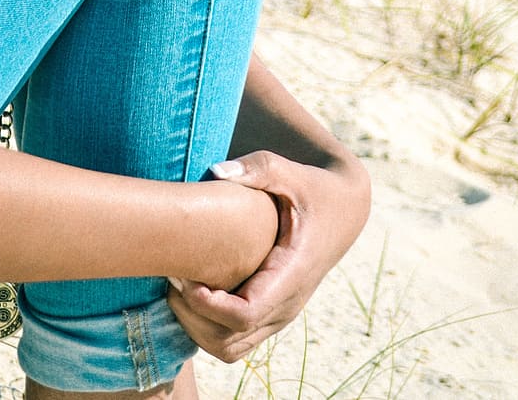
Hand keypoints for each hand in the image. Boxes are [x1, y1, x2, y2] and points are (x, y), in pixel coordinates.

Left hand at [166, 149, 370, 363]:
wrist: (344, 210)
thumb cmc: (313, 188)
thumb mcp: (289, 172)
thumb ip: (257, 169)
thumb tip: (215, 171)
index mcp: (291, 274)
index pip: (243, 314)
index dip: (206, 304)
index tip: (183, 275)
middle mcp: (286, 305)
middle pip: (228, 342)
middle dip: (192, 317)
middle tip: (172, 277)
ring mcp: (279, 314)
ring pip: (228, 349)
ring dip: (196, 327)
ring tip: (179, 286)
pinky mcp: (271, 314)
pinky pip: (234, 340)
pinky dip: (207, 327)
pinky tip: (195, 289)